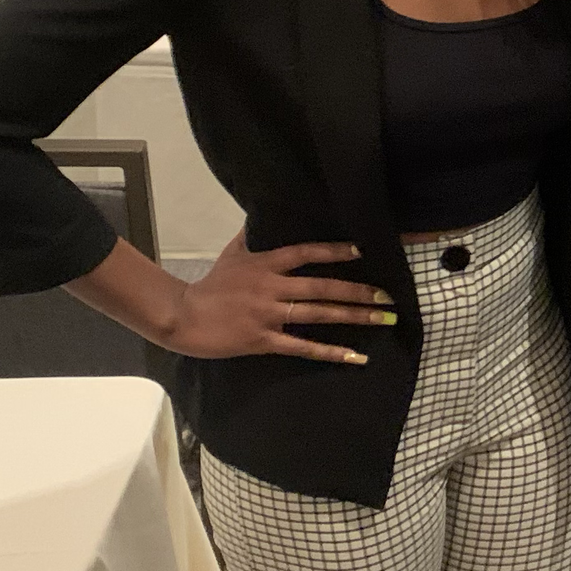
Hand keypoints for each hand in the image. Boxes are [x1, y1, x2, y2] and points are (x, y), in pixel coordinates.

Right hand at [162, 232, 394, 363]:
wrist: (183, 316)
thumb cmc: (210, 285)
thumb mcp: (232, 254)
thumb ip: (251, 236)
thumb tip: (260, 214)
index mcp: (265, 264)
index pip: (306, 253)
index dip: (333, 251)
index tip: (360, 251)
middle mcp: (272, 288)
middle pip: (322, 288)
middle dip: (357, 292)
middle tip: (387, 296)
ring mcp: (269, 315)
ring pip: (318, 315)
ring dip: (353, 317)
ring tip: (382, 319)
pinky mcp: (263, 340)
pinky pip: (302, 347)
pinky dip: (330, 352)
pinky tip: (354, 356)